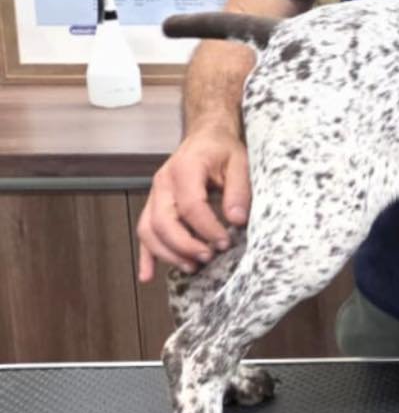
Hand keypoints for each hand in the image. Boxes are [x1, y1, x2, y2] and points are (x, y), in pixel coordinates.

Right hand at [136, 125, 251, 281]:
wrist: (206, 136)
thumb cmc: (222, 149)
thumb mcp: (240, 162)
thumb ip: (239, 190)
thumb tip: (237, 220)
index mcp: (185, 169)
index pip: (191, 205)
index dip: (207, 228)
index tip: (225, 242)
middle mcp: (163, 183)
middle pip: (163, 221)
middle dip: (184, 245)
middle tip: (208, 257)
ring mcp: (155, 195)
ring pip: (149, 230)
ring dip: (167, 253)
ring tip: (191, 267)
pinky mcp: (154, 206)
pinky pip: (144, 232)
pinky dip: (145, 256)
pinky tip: (148, 276)